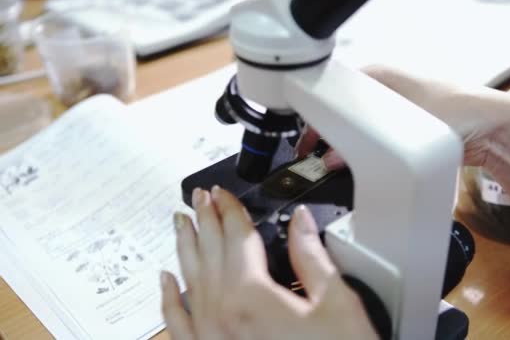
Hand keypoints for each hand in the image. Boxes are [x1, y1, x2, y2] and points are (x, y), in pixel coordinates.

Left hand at [160, 186, 377, 339]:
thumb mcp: (336, 304)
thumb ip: (312, 257)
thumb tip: (300, 221)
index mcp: (252, 297)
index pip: (236, 239)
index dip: (230, 211)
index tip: (221, 193)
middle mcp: (222, 316)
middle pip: (209, 254)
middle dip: (204, 220)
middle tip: (198, 197)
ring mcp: (211, 339)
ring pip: (189, 281)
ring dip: (184, 247)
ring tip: (179, 222)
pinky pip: (178, 323)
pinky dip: (168, 299)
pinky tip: (164, 279)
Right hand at [296, 65, 509, 168]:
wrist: (493, 130)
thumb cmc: (453, 113)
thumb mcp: (396, 126)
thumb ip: (359, 146)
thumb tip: (331, 159)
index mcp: (377, 76)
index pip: (331, 95)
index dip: (315, 121)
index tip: (305, 143)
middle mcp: (385, 90)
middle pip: (342, 114)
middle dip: (328, 137)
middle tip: (315, 156)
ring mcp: (397, 109)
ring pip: (358, 129)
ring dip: (346, 148)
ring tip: (335, 163)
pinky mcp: (408, 129)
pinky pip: (376, 141)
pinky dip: (366, 154)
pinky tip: (363, 166)